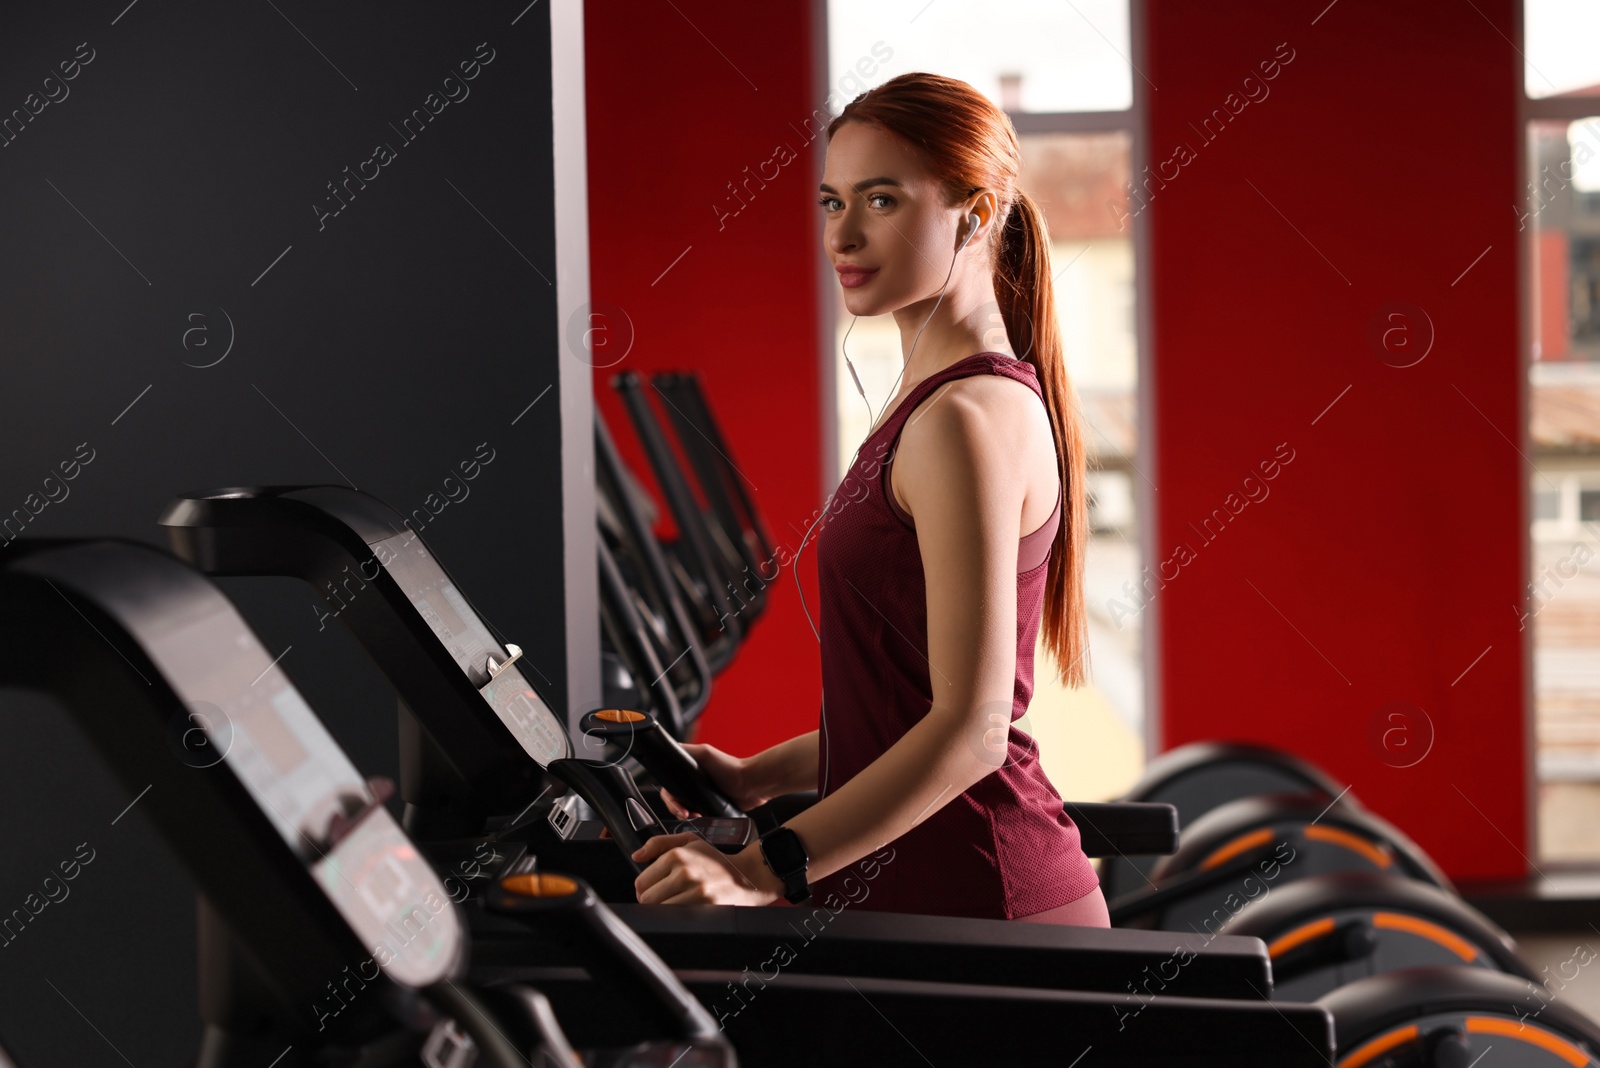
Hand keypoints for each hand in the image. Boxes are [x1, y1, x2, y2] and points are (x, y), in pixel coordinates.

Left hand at [632, 833, 781, 905]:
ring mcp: (695, 892)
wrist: (749, 876)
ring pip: (659, 910)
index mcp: (677, 855)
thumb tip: (637, 856)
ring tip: (676, 903)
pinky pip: (676, 919)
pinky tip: (685, 909)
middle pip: (647, 898)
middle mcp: (685, 872)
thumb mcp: (690, 841)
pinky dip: (677, 917)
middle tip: (664, 897)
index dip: (645, 887)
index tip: (654, 888)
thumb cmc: (717, 860)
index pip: (641, 881)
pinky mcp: (705, 908)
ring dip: (664, 910)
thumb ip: (659, 843)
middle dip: (652, 900)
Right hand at [659, 743, 770, 817]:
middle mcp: (692, 782)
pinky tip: (700, 819)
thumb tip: (669, 750)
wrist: (750, 785)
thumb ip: (686, 751)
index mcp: (688, 769)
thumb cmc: (730, 767)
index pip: (668, 784)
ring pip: (683, 810)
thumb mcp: (705, 753)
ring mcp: (700, 796)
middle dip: (676, 808)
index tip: (675, 802)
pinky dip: (695, 819)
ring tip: (694, 817)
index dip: (668, 795)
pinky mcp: (709, 807)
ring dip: (684, 815)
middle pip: (673, 799)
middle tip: (684, 813)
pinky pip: (696, 816)